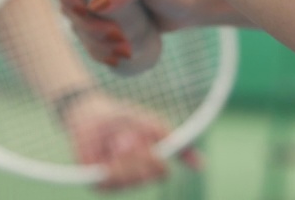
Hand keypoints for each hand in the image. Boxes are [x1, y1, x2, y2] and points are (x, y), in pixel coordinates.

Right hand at [50, 0, 233, 65]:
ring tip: (125, 51)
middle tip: (117, 37)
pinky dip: (99, 52)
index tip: (87, 11)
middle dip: (88, 27)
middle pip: (68, 6)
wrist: (194, 3)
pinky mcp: (107, 21)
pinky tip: (115, 60)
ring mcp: (98, 1)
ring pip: (78, 27)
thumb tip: (96, 5)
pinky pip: (90, 40)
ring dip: (95, 44)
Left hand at [60, 90, 196, 190]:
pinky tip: (110, 148)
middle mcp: (132, 179)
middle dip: (138, 151)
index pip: (161, 172)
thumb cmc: (123, 119)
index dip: (155, 154)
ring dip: (124, 154)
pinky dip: (112, 162)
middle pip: (146, 176)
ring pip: (129, 178)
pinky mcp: (95, 182)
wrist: (91, 111)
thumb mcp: (154, 128)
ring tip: (115, 139)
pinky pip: (110, 180)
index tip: (146, 137)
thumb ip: (178, 146)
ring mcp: (114, 183)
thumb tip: (203, 166)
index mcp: (147, 169)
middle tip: (126, 135)